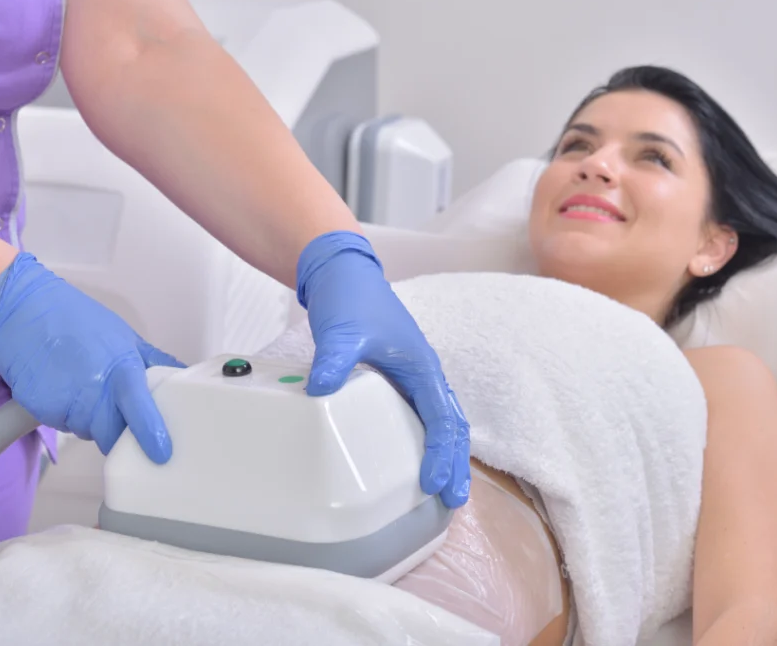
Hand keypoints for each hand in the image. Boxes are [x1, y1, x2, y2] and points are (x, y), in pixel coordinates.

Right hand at [0, 252, 183, 462]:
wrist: (23, 311)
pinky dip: (66, 414)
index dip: (150, 432)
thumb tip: (183, 377)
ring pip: (87, 431)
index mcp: (122, 370)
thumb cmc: (79, 321)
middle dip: (119, 434)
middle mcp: (94, 389)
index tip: (161, 453)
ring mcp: (65, 401)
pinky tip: (62, 389)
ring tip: (83, 388)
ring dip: (91, 421)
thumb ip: (153, 362)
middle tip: (118, 416)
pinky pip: (62, 424)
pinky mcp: (40, 407)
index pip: (140, 407)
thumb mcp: (125, 337)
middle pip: (114, 434)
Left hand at [296, 231, 470, 508]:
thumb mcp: (342, 331)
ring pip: (440, 421)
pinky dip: (427, 439)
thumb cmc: (352, 301)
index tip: (434, 483)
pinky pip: (421, 415)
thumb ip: (334, 360)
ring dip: (446, 453)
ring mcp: (413, 376)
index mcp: (422, 367)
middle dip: (456, 461)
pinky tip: (415, 458)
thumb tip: (320, 389)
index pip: (441, 418)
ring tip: (444, 488)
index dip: (440, 452)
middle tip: (453, 499)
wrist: (344, 276)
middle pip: (452, 425)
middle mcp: (424, 374)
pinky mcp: (397, 378)